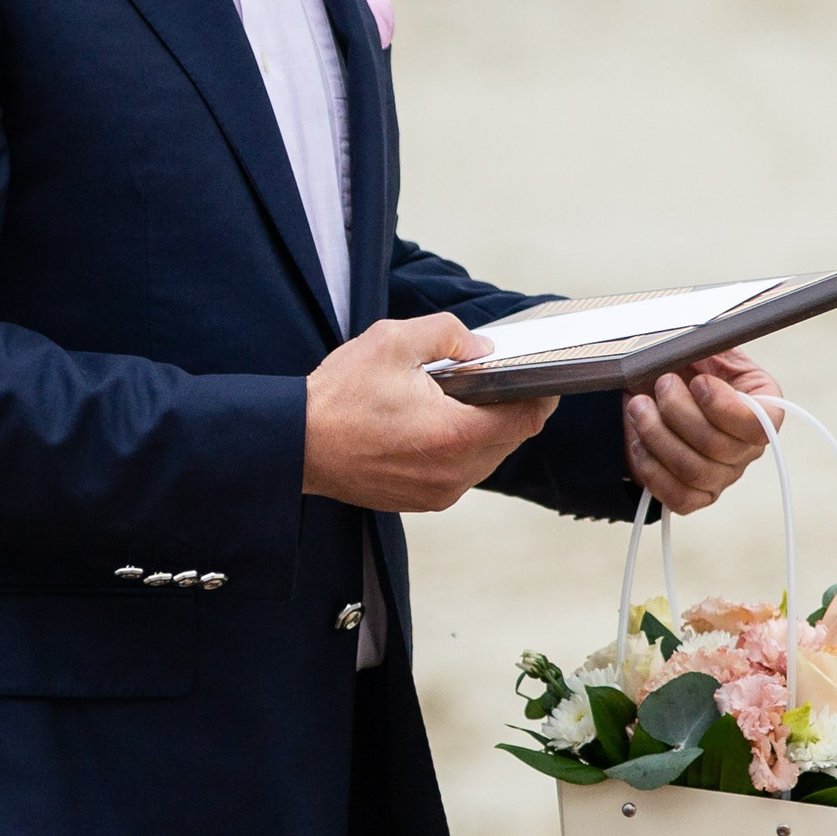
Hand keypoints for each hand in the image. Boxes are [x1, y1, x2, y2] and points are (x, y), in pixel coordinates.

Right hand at [304, 314, 556, 514]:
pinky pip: (462, 473)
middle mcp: (453, 473)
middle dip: (508, 408)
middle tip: (490, 381)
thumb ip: (447, 334)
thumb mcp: (392, 341)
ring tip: (455, 402)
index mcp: (454, 434)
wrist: (297, 444)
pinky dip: (460, 449)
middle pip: (511, 440)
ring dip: (484, 430)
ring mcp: (439, 493)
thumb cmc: (338, 397)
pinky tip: (434, 426)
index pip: (526, 419)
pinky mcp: (423, 502)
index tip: (540, 378)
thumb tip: (481, 348)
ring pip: (488, 459)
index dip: (540, 394)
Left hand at [625, 349, 781, 515]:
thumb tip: (707, 335)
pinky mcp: (694, 494)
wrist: (646, 391)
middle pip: (719, 447)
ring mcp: (722, 474)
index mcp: (762, 404)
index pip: (761, 423)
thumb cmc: (678, 363)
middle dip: (678, 411)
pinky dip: (651, 468)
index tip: (699, 382)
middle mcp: (748, 446)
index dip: (726, 407)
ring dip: (656, 434)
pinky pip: (679, 498)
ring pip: (694, 471)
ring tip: (638, 406)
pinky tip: (639, 442)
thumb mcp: (698, 342)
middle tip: (660, 383)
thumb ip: (710, 341)